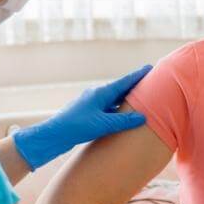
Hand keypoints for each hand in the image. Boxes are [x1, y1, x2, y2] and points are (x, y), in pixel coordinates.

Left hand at [12, 66, 151, 169]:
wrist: (54, 135)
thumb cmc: (76, 127)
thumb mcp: (103, 124)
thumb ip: (123, 121)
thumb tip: (142, 117)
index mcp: (101, 93)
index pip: (124, 82)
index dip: (138, 75)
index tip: (149, 68)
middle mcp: (96, 95)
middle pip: (120, 89)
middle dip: (134, 87)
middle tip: (149, 84)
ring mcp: (91, 104)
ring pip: (113, 100)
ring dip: (126, 100)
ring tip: (139, 100)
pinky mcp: (87, 114)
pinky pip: (107, 109)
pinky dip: (117, 110)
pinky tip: (121, 116)